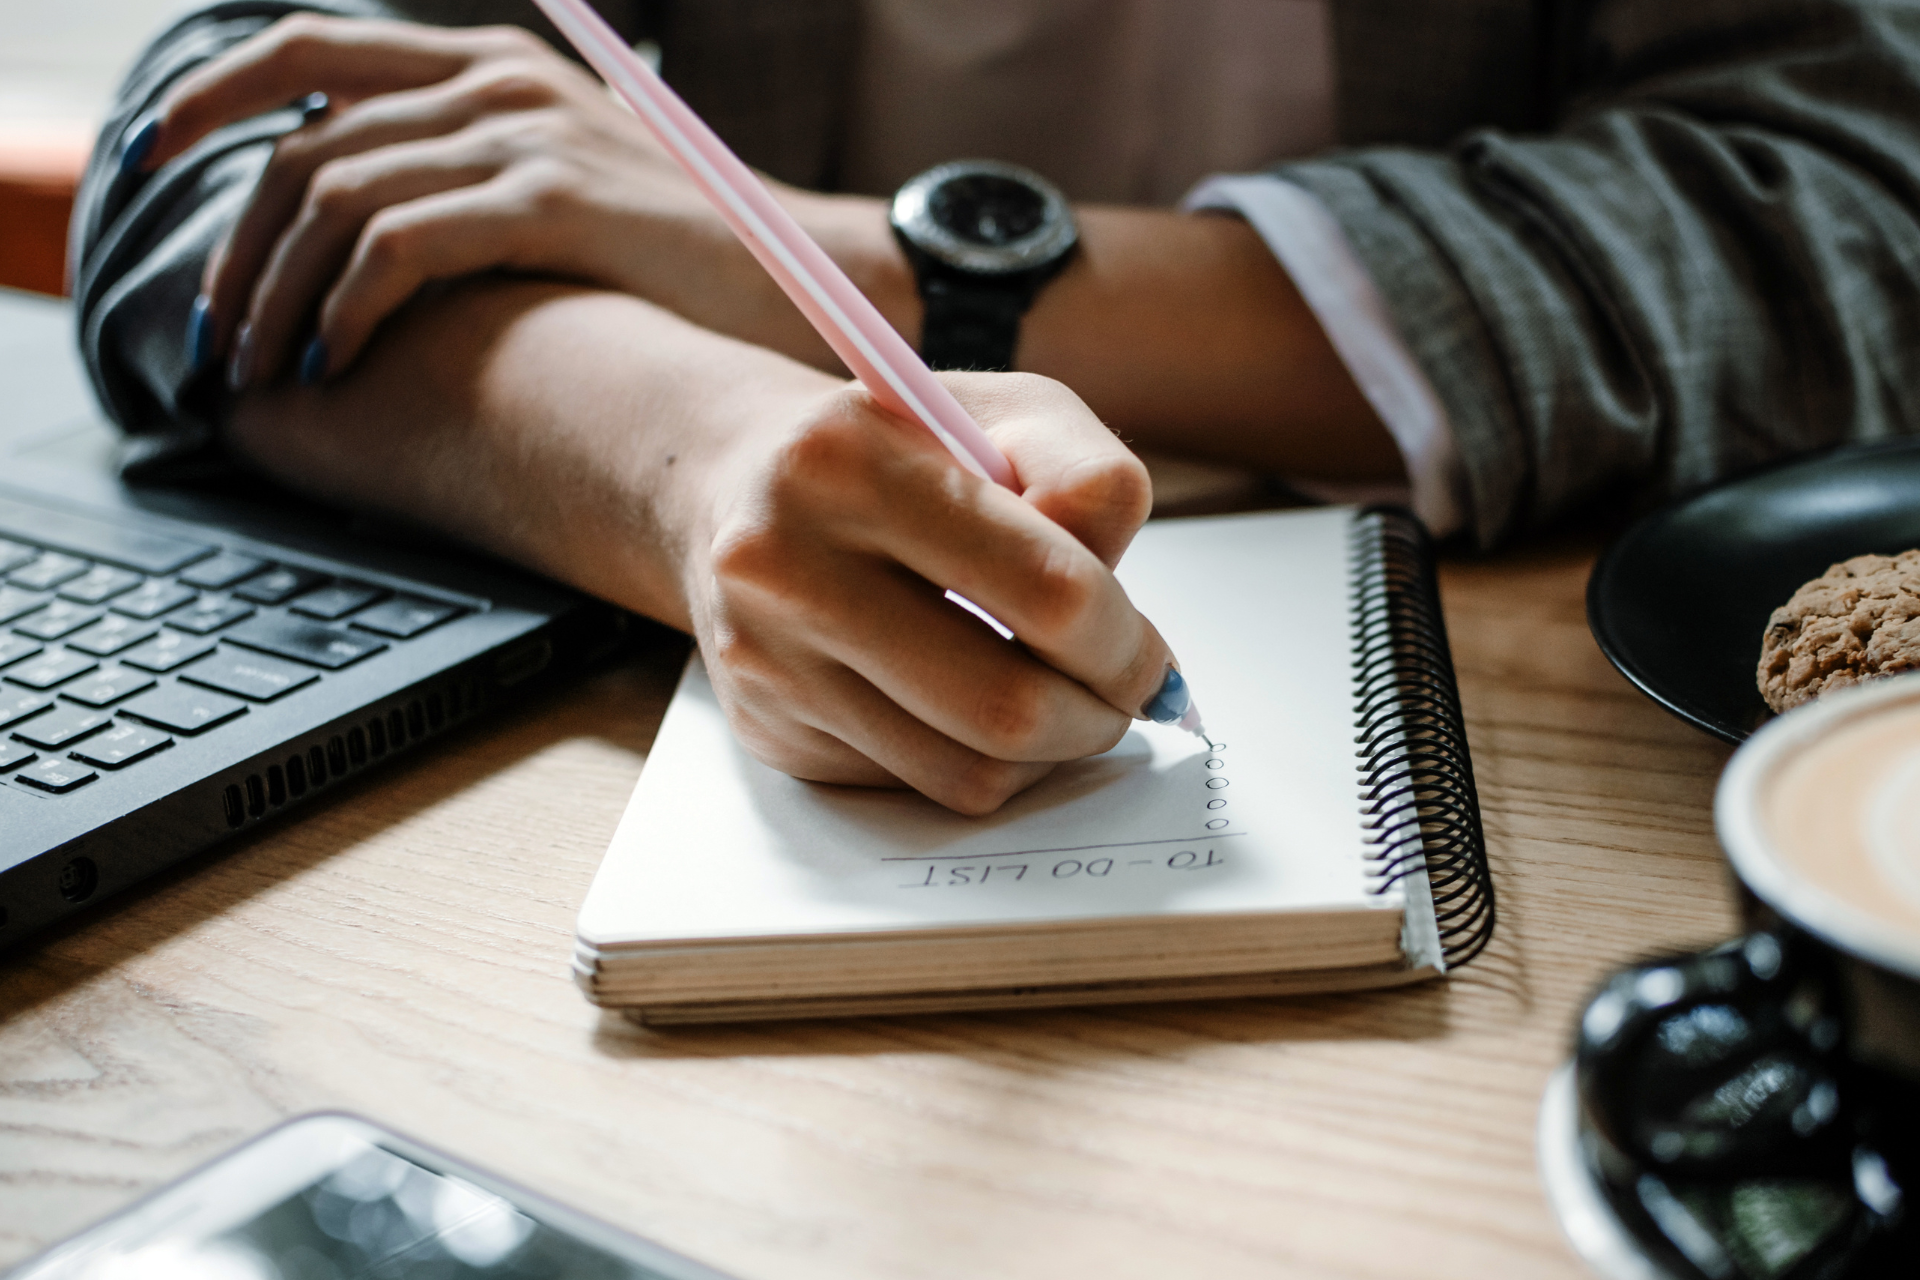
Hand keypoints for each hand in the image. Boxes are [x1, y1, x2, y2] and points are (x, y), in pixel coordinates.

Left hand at [144, 14, 794, 387]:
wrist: (809, 275)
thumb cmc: (683, 256)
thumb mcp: (564, 188)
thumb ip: (470, 180)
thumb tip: (356, 238)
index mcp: (489, 66)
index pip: (306, 53)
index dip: (211, 102)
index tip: (151, 162)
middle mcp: (498, 83)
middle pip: (305, 141)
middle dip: (238, 246)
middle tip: (219, 334)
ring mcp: (526, 137)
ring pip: (336, 196)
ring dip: (277, 293)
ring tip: (265, 370)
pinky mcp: (554, 202)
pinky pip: (400, 244)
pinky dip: (346, 306)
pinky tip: (335, 361)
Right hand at [688, 370, 1178, 812]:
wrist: (736, 486)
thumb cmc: (898, 449)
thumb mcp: (1005, 414)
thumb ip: (1088, 477)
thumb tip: (1116, 604)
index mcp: (852, 461)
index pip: (1048, 590)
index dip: (1125, 642)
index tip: (1148, 656)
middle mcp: (787, 564)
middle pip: (1006, 706)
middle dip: (1096, 716)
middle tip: (1121, 698)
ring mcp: (769, 659)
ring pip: (966, 770)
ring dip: (1047, 754)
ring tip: (1061, 703)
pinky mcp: (769, 728)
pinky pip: (916, 785)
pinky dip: (975, 760)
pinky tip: (974, 706)